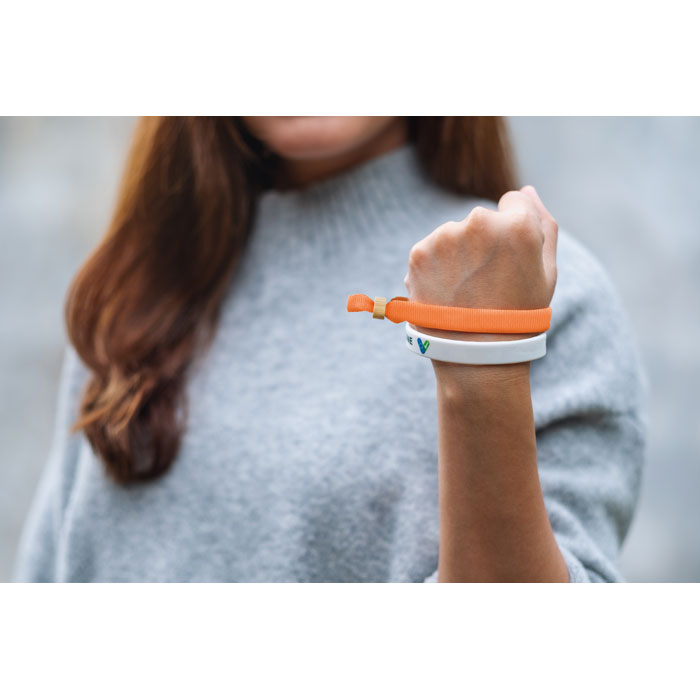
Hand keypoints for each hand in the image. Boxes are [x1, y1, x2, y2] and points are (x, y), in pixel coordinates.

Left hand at [403, 185, 558, 378]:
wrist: (476, 354)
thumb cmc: (519, 314)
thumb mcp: (547, 271)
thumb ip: (543, 222)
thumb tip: (525, 190)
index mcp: (517, 224)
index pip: (512, 203)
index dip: (513, 231)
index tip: (508, 258)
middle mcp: (478, 222)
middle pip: (480, 220)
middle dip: (482, 242)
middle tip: (485, 281)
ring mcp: (444, 237)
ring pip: (452, 235)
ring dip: (456, 254)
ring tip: (464, 290)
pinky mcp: (418, 253)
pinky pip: (430, 250)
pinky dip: (435, 267)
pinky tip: (446, 291)